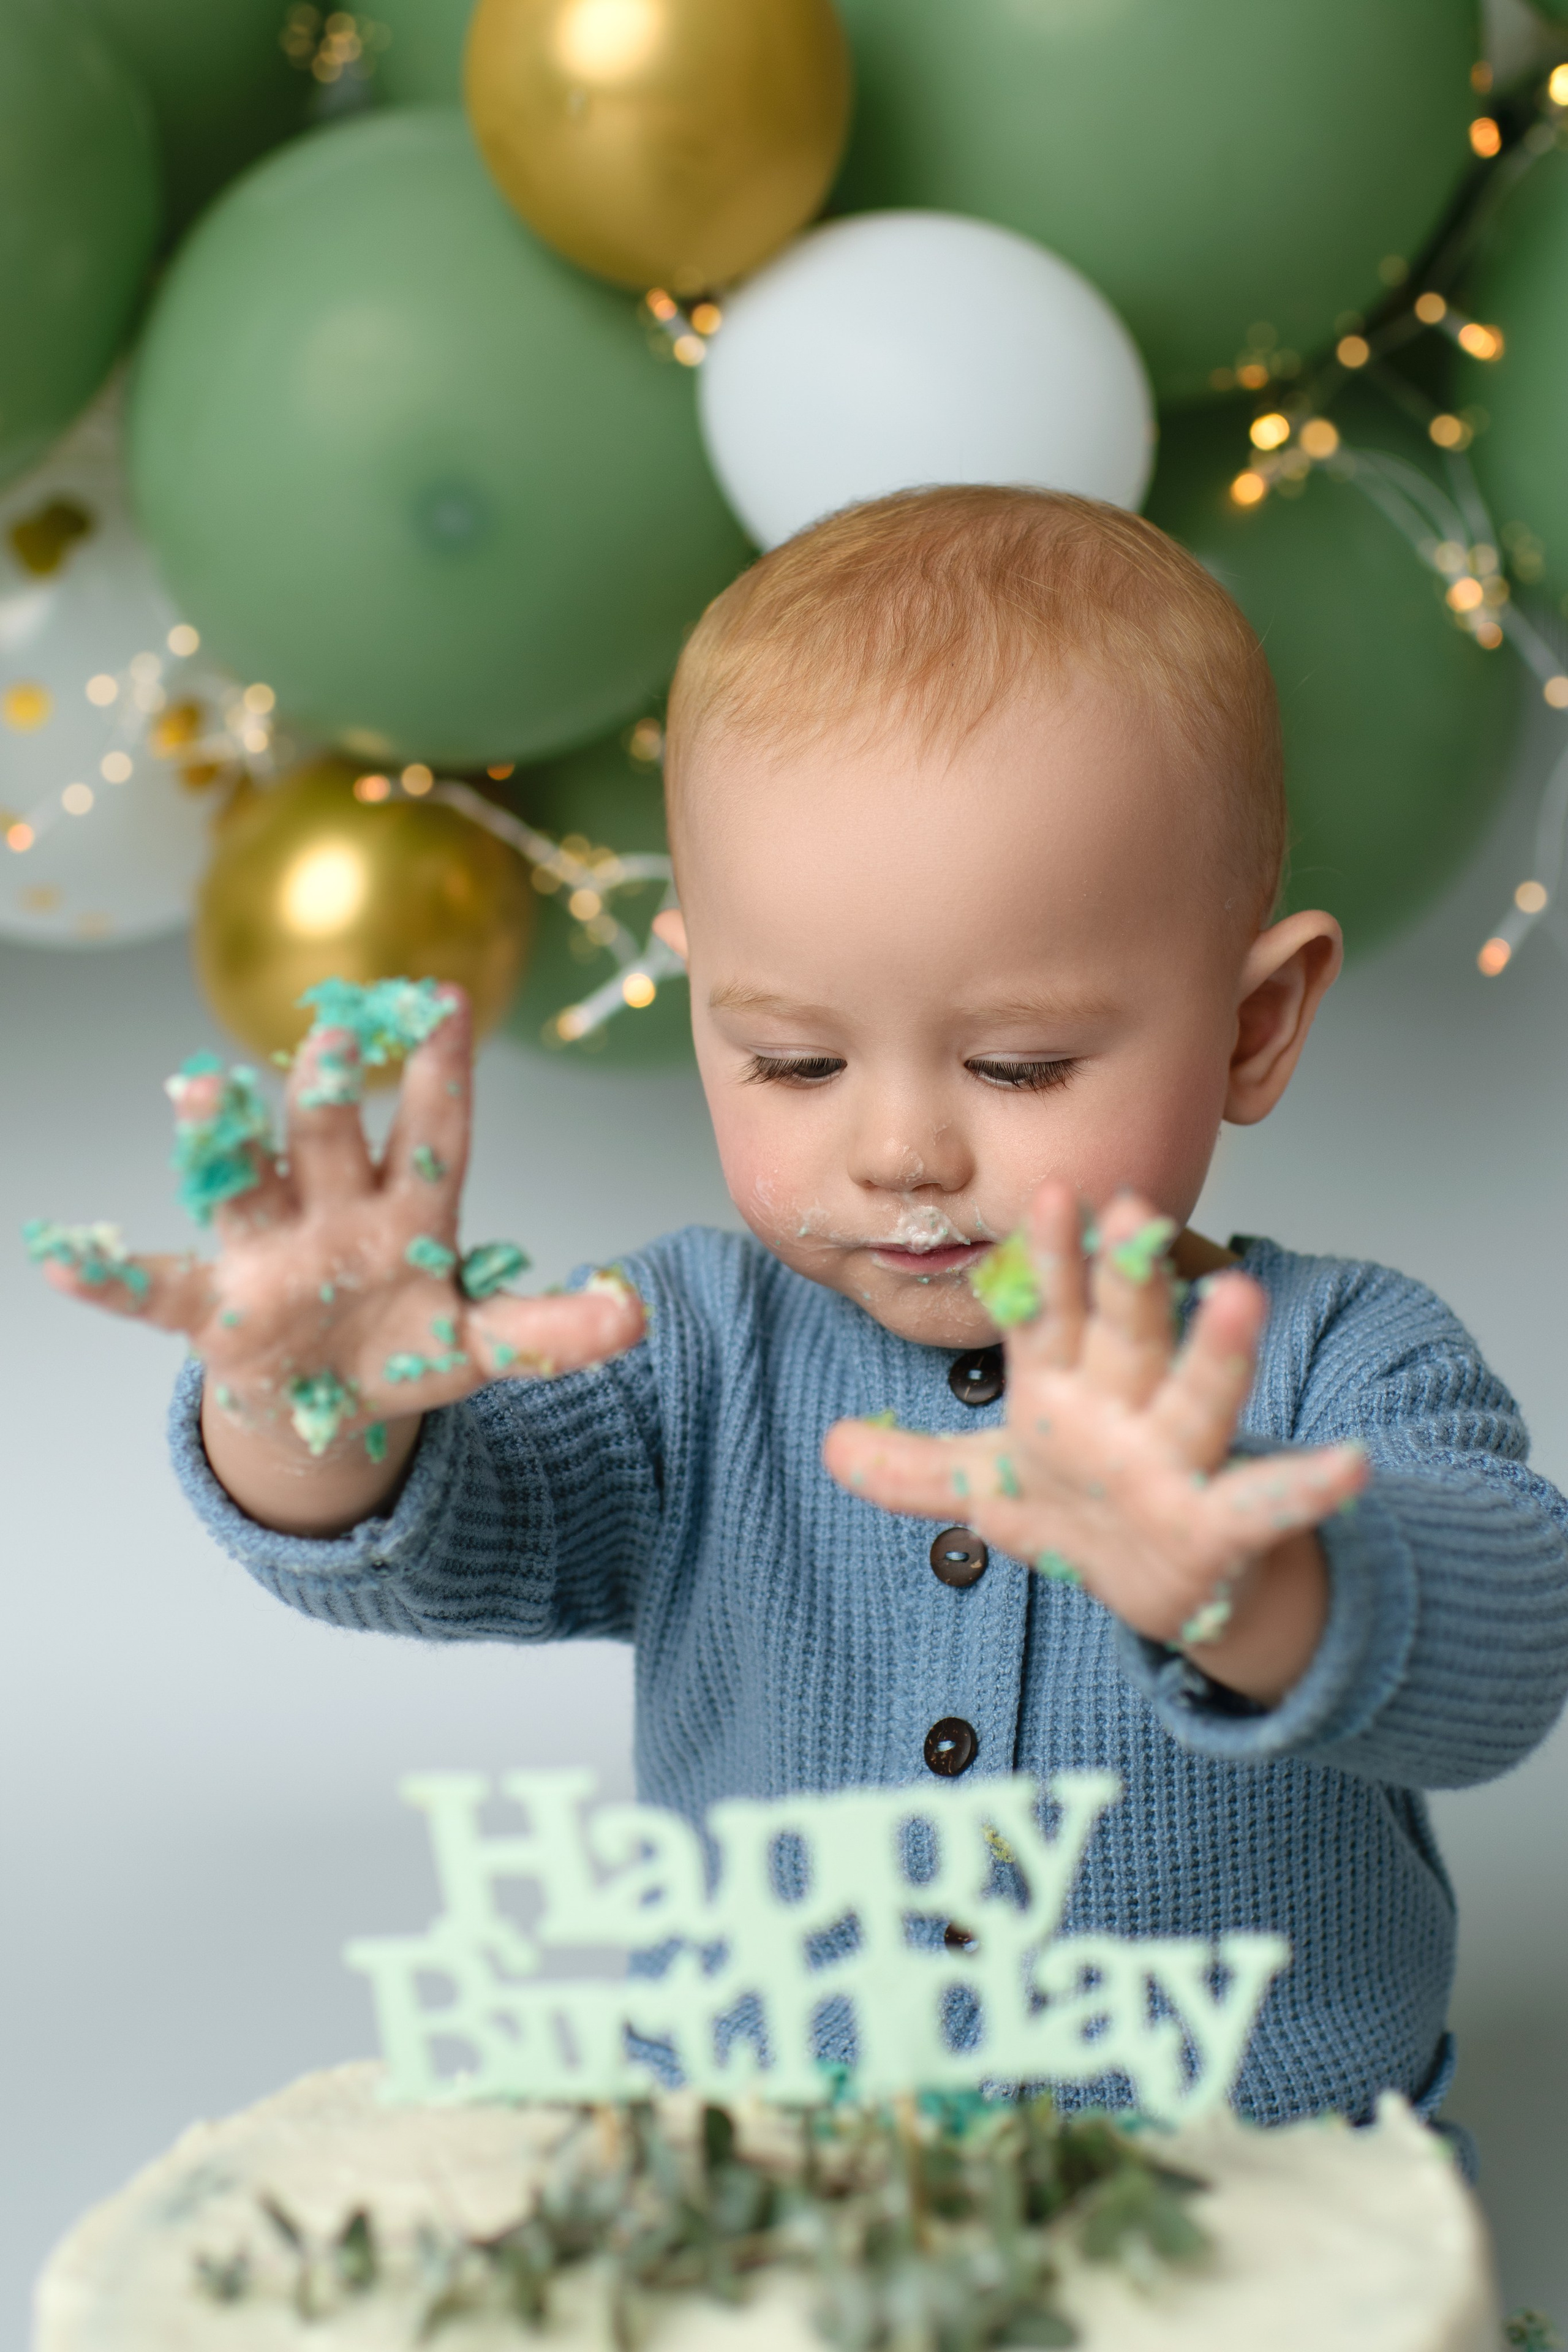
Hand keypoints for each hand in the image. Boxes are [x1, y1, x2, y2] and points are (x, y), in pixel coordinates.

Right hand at [35, 991, 643, 1531]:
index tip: (449, 1002)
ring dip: (222, 1137)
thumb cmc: (404, 1342)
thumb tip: (637, 1313)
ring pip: (243, 1181)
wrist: (327, 1397)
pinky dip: (110, 1277)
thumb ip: (552, 1330)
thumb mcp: (484, 1345)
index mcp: (409, 1208)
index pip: (432, 1128)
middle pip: (332, 1136)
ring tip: (197, 1089)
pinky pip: (155, 1289)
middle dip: (335, 1088)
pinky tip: (65, 1261)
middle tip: (341, 1033)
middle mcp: (332, 1209)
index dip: (440, 1071)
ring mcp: (269, 1253)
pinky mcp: (214, 1307)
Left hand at [822, 1182, 1367, 1703]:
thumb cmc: (1089, 1511)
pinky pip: (1267, 1503)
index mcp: (1068, 1388)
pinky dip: (1308, 1487)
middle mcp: (1128, 1408)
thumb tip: (831, 1446)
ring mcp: (1178, 1461)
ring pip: (1197, 1397)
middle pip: (1125, 1332)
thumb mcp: (995, 1490)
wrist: (1171, 1584)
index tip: (1048, 1196)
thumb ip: (915, 1470)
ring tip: (1240, 1295)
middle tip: (1131, 1209)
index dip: (1050, 1260)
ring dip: (1217, 1350)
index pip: (1050, 1313)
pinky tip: (1350, 1468)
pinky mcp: (1220, 1525)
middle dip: (1126, 1277)